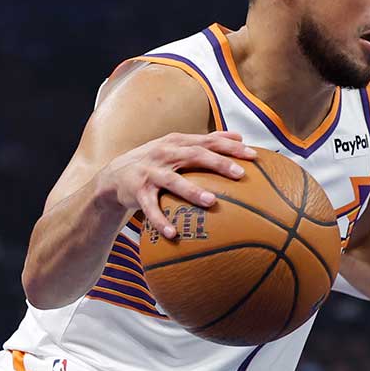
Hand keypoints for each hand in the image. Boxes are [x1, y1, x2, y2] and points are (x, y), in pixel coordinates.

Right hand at [97, 131, 256, 239]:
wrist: (116, 175)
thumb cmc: (157, 161)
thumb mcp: (178, 147)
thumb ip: (207, 142)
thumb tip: (239, 137)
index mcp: (178, 142)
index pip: (208, 142)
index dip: (230, 148)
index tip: (253, 156)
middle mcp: (164, 153)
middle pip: (194, 155)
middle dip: (217, 163)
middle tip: (239, 174)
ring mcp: (150, 172)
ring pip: (173, 181)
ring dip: (191, 191)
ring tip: (210, 201)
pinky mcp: (138, 192)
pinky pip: (150, 208)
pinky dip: (160, 220)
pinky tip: (173, 233)